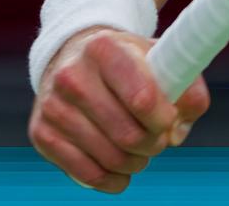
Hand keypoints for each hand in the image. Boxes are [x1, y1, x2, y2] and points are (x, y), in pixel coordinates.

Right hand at [29, 27, 211, 193]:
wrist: (74, 58)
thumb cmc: (127, 63)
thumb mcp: (160, 60)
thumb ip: (187, 90)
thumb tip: (176, 132)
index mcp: (105, 48)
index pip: (143, 98)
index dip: (164, 119)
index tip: (169, 119)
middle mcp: (72, 75)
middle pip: (128, 134)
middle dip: (153, 144)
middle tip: (157, 139)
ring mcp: (53, 106)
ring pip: (109, 158)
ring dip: (135, 162)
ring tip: (140, 150)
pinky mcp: (41, 134)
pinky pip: (86, 175)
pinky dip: (112, 180)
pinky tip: (121, 170)